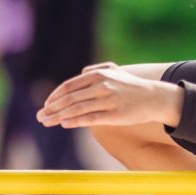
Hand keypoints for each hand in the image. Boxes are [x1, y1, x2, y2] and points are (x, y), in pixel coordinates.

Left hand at [37, 63, 183, 129]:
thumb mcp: (116, 72)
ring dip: (58, 116)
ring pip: (77, 109)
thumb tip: (80, 73)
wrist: (156, 98)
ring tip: (48, 122)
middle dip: (52, 108)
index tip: (46, 105)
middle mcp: (101, 86)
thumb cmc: (133, 87)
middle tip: (40, 117)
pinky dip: (75, 121)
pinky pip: (90, 118)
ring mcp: (108, 100)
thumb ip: (97, 70)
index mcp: (98, 75)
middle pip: (69, 98)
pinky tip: (65, 124)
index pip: (69, 86)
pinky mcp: (115, 114)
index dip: (55, 96)